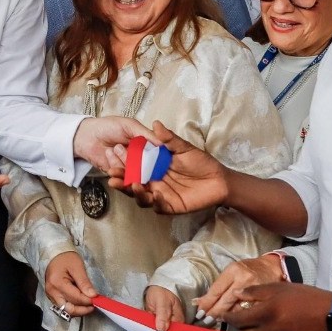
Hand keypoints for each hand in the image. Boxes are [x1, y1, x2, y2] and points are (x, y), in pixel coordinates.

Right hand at [44, 251, 95, 318]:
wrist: (55, 254)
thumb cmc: (66, 258)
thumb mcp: (77, 267)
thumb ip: (84, 282)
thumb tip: (92, 295)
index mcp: (57, 283)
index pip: (75, 298)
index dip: (87, 300)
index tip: (97, 299)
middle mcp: (52, 292)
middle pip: (69, 309)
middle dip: (83, 309)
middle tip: (94, 305)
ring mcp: (50, 295)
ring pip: (66, 310)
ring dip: (78, 310)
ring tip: (89, 304)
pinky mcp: (52, 297)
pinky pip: (63, 307)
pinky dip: (73, 307)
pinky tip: (81, 302)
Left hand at [72, 115, 156, 172]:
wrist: (87, 136)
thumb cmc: (108, 127)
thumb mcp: (130, 125)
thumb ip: (146, 134)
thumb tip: (163, 144)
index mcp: (146, 147)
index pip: (158, 157)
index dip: (161, 161)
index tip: (163, 162)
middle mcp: (141, 160)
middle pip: (149, 169)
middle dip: (145, 167)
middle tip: (137, 160)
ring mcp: (130, 169)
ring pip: (136, 176)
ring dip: (128, 167)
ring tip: (118, 152)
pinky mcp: (119, 177)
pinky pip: (123, 180)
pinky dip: (118, 173)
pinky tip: (111, 163)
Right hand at [105, 120, 227, 212]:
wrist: (219, 180)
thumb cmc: (201, 162)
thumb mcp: (184, 148)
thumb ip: (169, 139)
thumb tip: (155, 124)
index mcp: (152, 167)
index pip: (132, 164)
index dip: (122, 160)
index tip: (113, 152)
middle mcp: (153, 181)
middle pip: (132, 182)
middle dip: (121, 179)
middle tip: (112, 174)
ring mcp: (160, 195)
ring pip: (141, 196)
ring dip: (134, 192)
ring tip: (133, 185)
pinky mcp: (170, 206)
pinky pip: (158, 207)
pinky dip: (155, 202)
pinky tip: (155, 194)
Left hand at [144, 284, 184, 330]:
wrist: (157, 285)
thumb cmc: (162, 291)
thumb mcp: (162, 301)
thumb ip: (162, 315)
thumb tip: (161, 329)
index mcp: (178, 320)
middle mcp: (173, 323)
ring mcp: (165, 322)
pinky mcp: (157, 321)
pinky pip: (153, 327)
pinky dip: (149, 327)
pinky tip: (144, 328)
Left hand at [194, 253, 285, 323]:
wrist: (272, 268)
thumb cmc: (248, 269)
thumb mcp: (232, 271)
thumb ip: (218, 286)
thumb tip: (200, 302)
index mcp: (234, 270)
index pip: (217, 290)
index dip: (207, 302)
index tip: (199, 312)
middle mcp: (244, 280)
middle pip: (226, 301)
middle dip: (214, 312)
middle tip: (205, 320)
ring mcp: (256, 291)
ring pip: (237, 309)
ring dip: (226, 318)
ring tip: (216, 322)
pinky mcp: (265, 301)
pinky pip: (249, 314)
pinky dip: (241, 320)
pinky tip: (234, 323)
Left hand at [224, 282, 330, 330]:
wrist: (330, 315)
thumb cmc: (305, 298)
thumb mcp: (279, 288)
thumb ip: (256, 292)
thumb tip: (238, 294)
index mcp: (265, 314)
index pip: (238, 320)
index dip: (229, 317)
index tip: (226, 315)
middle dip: (240, 328)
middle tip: (242, 322)